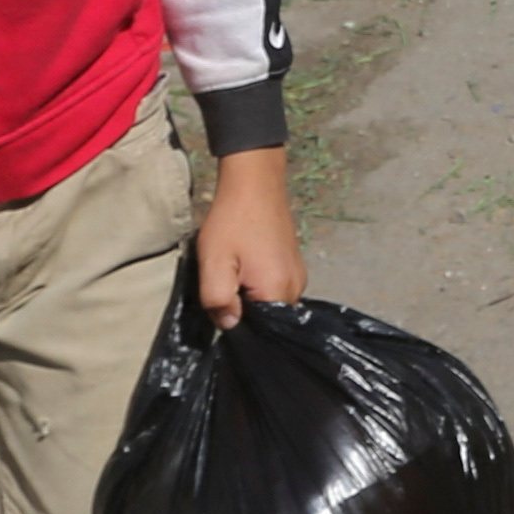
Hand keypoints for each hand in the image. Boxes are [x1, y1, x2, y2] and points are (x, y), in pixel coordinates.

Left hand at [195, 146, 305, 316]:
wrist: (254, 182)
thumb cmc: (232, 222)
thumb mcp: (214, 263)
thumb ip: (218, 300)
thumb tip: (228, 324)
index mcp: (279, 292)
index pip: (256, 330)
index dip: (233, 322)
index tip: (218, 305)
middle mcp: (296, 289)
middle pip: (265, 318)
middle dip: (241, 309)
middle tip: (222, 285)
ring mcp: (299, 276)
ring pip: (269, 303)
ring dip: (249, 296)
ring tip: (233, 273)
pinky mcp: (294, 265)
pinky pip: (275, 289)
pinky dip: (258, 286)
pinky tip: (244, 267)